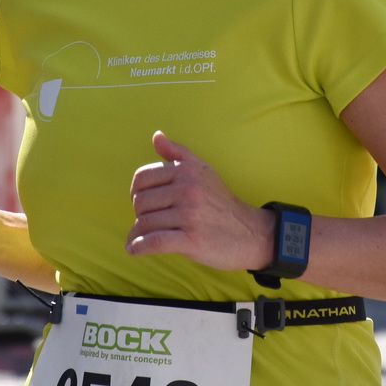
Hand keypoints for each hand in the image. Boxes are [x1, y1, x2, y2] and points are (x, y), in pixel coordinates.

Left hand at [127, 132, 274, 272]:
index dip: (137, 192)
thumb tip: (157, 136)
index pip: (142, 178)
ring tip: (141, 238)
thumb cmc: (221, 201)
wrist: (250, 232)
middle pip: (140, 202)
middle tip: (151, 221)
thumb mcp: (203, 171)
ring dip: (138, 234)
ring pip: (145, 223)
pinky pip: (154, 242)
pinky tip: (136, 249)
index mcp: (187, 170)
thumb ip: (177, 153)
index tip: (146, 203)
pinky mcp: (192, 239)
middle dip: (140, 214)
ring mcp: (190, 214)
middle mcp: (188, 189)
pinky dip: (139, 247)